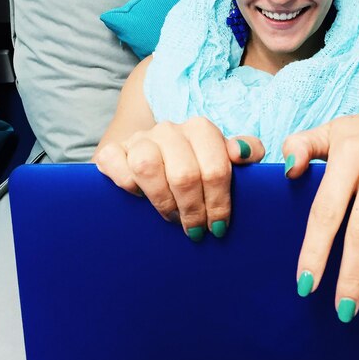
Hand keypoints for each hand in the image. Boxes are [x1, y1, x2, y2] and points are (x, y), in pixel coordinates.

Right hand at [94, 117, 264, 239]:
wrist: (155, 155)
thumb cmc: (197, 164)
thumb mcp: (224, 158)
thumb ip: (246, 150)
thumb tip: (244, 153)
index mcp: (200, 129)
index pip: (215, 167)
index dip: (219, 203)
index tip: (218, 226)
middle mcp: (169, 129)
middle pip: (184, 174)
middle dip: (193, 210)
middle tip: (196, 230)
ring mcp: (139, 139)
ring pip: (147, 167)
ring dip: (162, 201)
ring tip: (172, 217)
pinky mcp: (112, 150)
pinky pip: (114, 164)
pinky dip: (126, 184)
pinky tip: (139, 197)